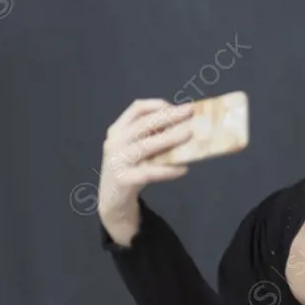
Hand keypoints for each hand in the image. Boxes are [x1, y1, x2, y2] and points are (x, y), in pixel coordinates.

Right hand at [98, 99, 194, 244]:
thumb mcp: (138, 150)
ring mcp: (117, 161)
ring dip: (170, 138)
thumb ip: (153, 138)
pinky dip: (168, 170)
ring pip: (146, 146)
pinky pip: (150, 172)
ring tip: (190, 134)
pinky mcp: (123, 180)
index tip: (177, 107)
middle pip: (143, 124)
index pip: (136, 109)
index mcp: (118, 130)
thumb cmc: (132, 170)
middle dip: (169, 117)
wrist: (113, 200)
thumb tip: (186, 127)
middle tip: (190, 113)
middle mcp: (115, 142)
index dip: (158, 105)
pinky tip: (184, 169)